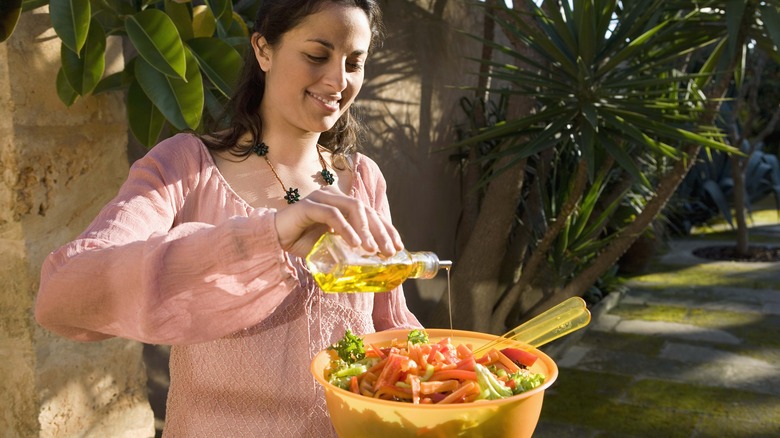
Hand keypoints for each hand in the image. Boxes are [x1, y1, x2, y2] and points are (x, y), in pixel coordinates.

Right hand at [273, 185, 403, 258]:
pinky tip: (354, 244)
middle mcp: (335, 196)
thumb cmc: (303, 241)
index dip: (387, 229)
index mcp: (343, 203)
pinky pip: (332, 215)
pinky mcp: (309, 206)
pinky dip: (346, 229)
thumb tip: (372, 264)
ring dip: (366, 230)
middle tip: (388, 252)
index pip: (371, 213)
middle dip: (380, 232)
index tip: (398, 247)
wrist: (274, 238)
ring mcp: (322, 198)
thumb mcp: (333, 246)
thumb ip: (349, 249)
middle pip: (366, 210)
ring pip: (353, 208)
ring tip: (372, 250)